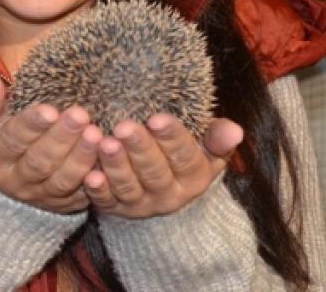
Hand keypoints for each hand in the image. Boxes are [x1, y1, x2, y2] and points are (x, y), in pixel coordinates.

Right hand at [0, 75, 103, 212]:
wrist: (1, 180)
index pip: (11, 141)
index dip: (30, 126)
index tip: (49, 110)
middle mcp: (17, 181)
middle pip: (40, 162)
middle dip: (62, 138)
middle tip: (80, 115)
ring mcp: (42, 195)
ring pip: (63, 180)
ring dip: (81, 157)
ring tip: (96, 134)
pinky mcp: (64, 203)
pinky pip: (82, 194)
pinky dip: (96, 178)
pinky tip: (108, 157)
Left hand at [83, 115, 243, 217]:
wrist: (163, 190)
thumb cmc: (184, 156)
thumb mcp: (206, 148)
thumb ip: (217, 137)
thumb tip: (236, 130)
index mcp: (195, 177)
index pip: (185, 156)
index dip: (172, 137)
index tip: (156, 118)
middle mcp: (170, 195)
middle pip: (154, 171)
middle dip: (139, 148)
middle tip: (124, 126)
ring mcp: (141, 205)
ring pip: (129, 186)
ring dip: (116, 165)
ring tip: (105, 143)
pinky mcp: (116, 209)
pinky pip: (106, 202)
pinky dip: (98, 190)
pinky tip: (89, 175)